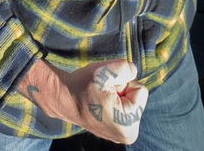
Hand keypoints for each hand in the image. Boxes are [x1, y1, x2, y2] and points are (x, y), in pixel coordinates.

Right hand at [19, 58, 148, 143]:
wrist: (63, 97)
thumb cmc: (82, 85)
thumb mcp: (105, 71)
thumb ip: (127, 68)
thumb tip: (133, 72)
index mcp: (129, 125)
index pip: (140, 90)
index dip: (122, 83)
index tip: (106, 89)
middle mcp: (128, 135)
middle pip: (137, 97)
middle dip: (121, 90)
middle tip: (102, 92)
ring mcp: (121, 135)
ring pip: (130, 101)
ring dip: (117, 95)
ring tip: (100, 98)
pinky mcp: (115, 130)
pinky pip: (123, 107)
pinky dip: (113, 101)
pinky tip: (99, 103)